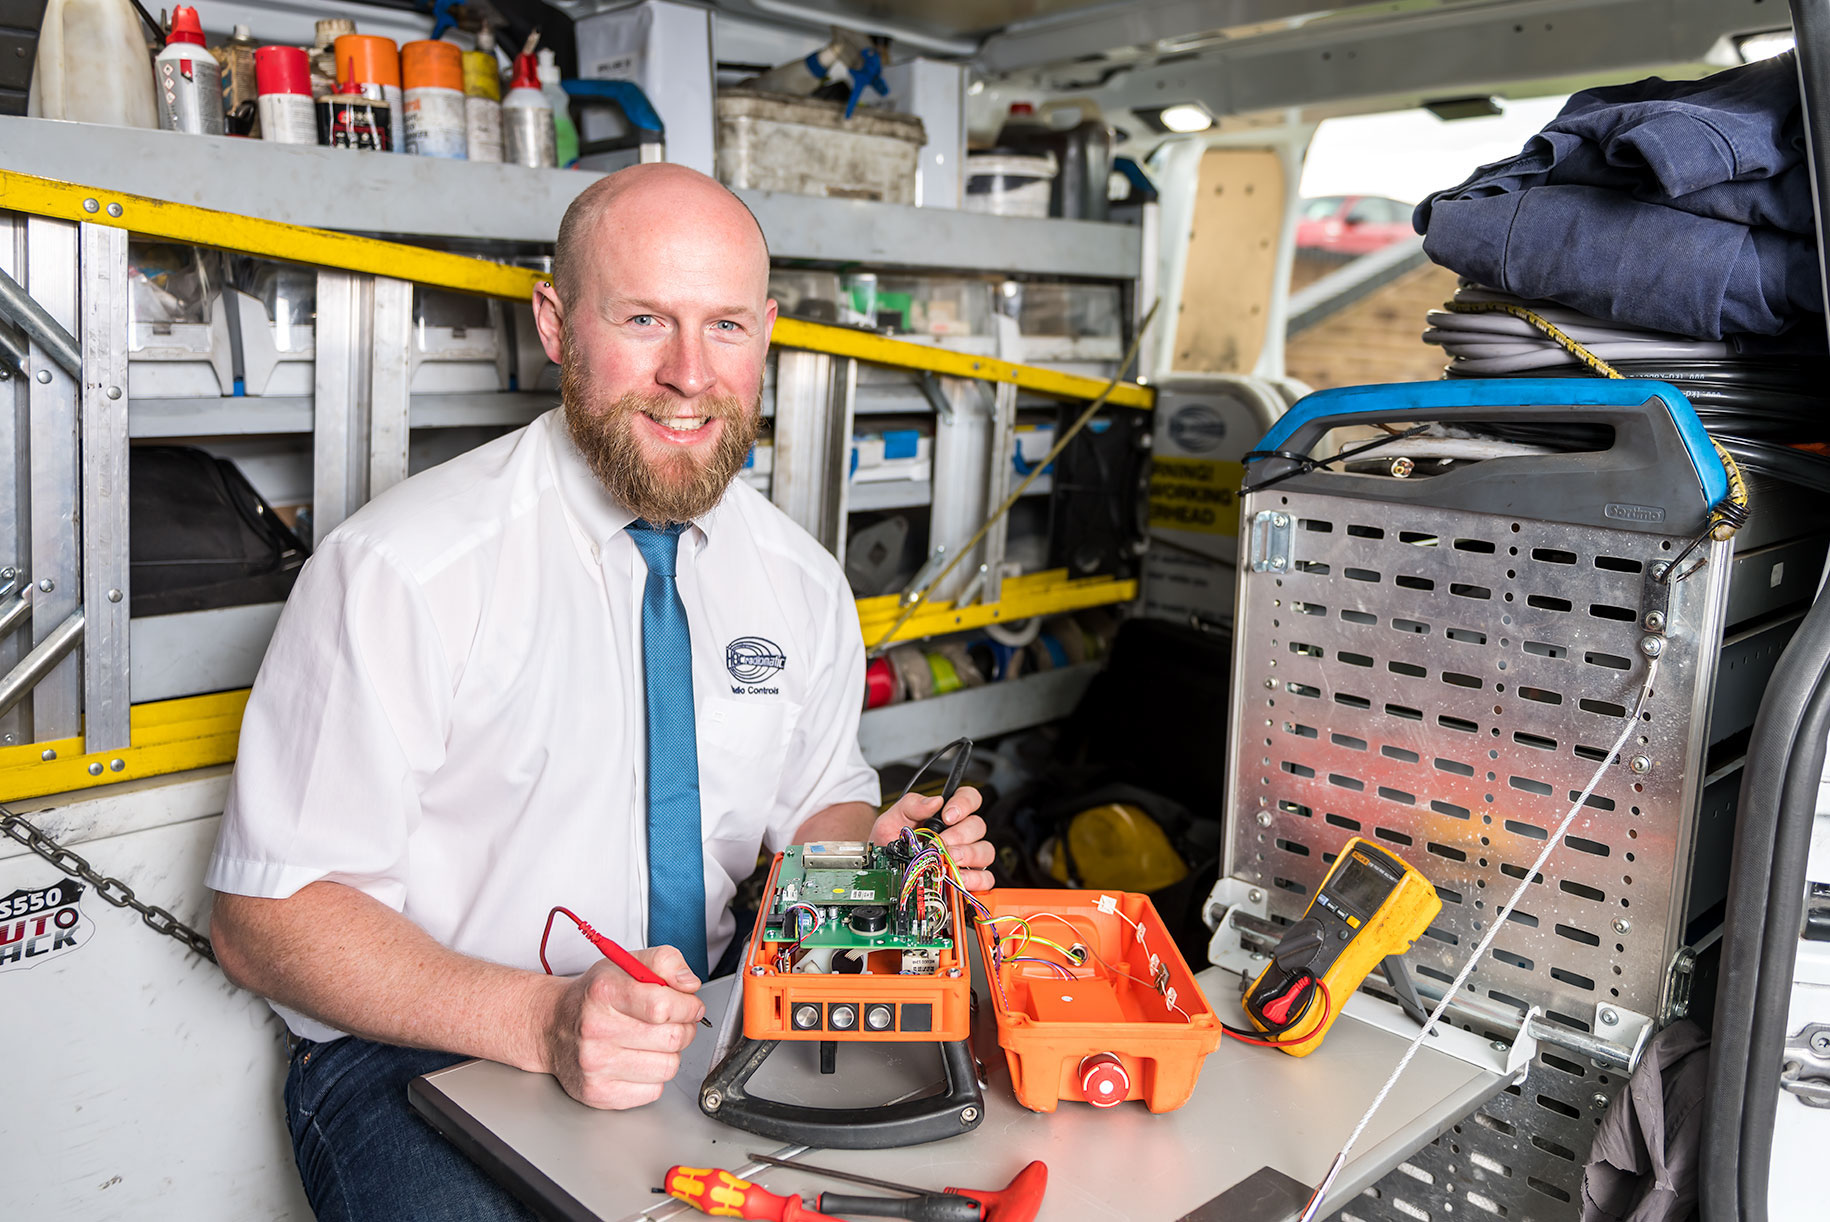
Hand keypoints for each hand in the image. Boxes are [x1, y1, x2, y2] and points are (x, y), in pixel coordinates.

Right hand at [544, 945, 703, 1108]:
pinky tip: (637, 1061)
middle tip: (672, 1023)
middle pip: (672, 1038)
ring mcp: (594, 1065)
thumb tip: (690, 984)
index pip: (663, 1007)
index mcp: (604, 992)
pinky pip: (653, 1092)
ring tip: (651, 1041)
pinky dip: (653, 1077)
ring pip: (668, 1067)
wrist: (552, 1026)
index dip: (688, 1006)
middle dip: (683, 1028)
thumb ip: (665, 962)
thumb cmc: (594, 996)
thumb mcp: (627, 963)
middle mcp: (595, 1029)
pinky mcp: (597, 1093)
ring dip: (669, 1054)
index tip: (690, 1005)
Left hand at [869, 785, 994, 890]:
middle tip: (941, 843)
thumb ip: (911, 805)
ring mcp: (967, 857)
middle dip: (960, 834)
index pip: (970, 798)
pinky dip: (975, 879)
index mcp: (947, 815)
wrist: (881, 870)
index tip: (948, 816)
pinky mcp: (968, 879)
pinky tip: (958, 878)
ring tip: (948, 860)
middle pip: (978, 826)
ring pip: (985, 851)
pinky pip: (985, 878)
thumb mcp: (892, 818)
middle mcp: (961, 834)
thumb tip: (934, 801)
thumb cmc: (889, 843)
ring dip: (968, 855)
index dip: (964, 804)